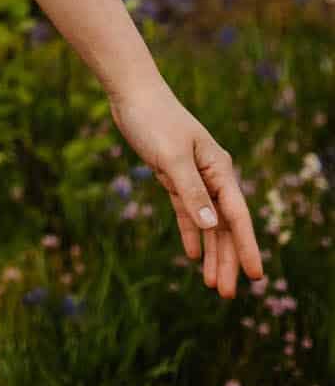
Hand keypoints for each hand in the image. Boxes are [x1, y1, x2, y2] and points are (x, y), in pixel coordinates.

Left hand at [107, 76, 264, 295]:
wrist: (131, 91)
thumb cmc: (154, 119)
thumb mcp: (171, 157)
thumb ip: (192, 192)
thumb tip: (212, 226)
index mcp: (218, 168)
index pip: (237, 215)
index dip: (246, 247)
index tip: (255, 276)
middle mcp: (211, 175)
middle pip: (223, 225)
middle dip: (226, 259)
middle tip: (225, 294)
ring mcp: (193, 176)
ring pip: (206, 222)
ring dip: (209, 251)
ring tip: (211, 284)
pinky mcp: (172, 175)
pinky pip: (186, 210)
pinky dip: (189, 231)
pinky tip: (191, 254)